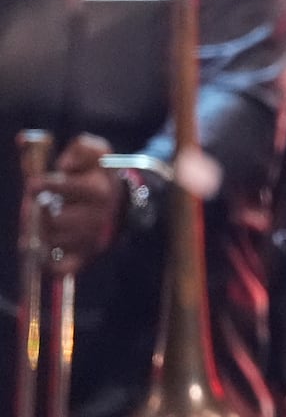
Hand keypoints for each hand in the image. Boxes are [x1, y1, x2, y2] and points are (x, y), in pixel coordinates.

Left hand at [23, 135, 122, 275]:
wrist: (120, 206)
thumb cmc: (99, 177)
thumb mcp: (98, 154)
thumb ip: (83, 148)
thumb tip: (64, 164)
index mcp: (98, 191)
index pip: (65, 188)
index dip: (44, 185)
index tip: (34, 184)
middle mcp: (96, 217)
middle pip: (55, 219)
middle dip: (39, 213)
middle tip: (36, 207)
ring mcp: (91, 239)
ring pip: (54, 240)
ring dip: (42, 232)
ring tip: (41, 224)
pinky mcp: (86, 256)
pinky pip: (64, 268)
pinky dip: (50, 264)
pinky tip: (42, 254)